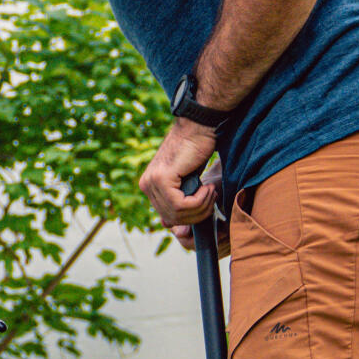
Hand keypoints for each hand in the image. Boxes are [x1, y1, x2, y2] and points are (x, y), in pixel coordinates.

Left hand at [137, 121, 219, 248]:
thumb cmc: (197, 150)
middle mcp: (146, 185)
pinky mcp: (162, 178)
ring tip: (210, 192)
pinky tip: (207, 188)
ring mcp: (152, 182)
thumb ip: (181, 201)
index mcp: (150, 186)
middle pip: (172, 219)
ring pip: (177, 214)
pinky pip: (180, 205)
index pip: (168, 217)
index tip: (207, 204)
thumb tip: (179, 232)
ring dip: (201, 207)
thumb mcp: (188, 181)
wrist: (199, 126)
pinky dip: (199, 201)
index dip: (191, 217)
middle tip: (212, 198)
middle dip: (197, 214)